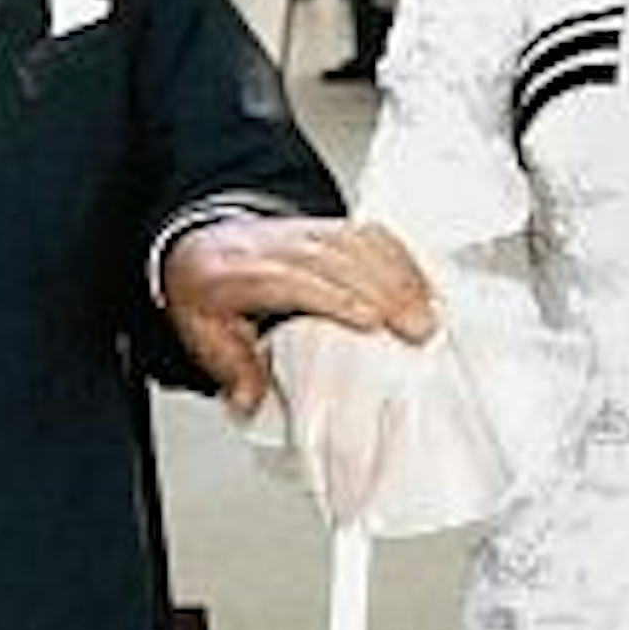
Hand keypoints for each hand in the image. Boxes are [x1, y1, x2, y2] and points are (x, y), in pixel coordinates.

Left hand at [165, 215, 435, 417]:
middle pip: (335, 259)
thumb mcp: (203, 337)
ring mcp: (301, 231)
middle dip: (383, 290)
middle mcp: (272, 245)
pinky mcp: (325, 227)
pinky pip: (367, 234)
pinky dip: (400, 259)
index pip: (292, 279)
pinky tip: (422, 285)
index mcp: (235, 274)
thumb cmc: (209, 296)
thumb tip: (249, 402)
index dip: (335, 297)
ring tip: (428, 312)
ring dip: (399, 275)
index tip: (372, 321)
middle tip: (417, 327)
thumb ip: (231, 370)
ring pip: (357, 243)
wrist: (200, 246)